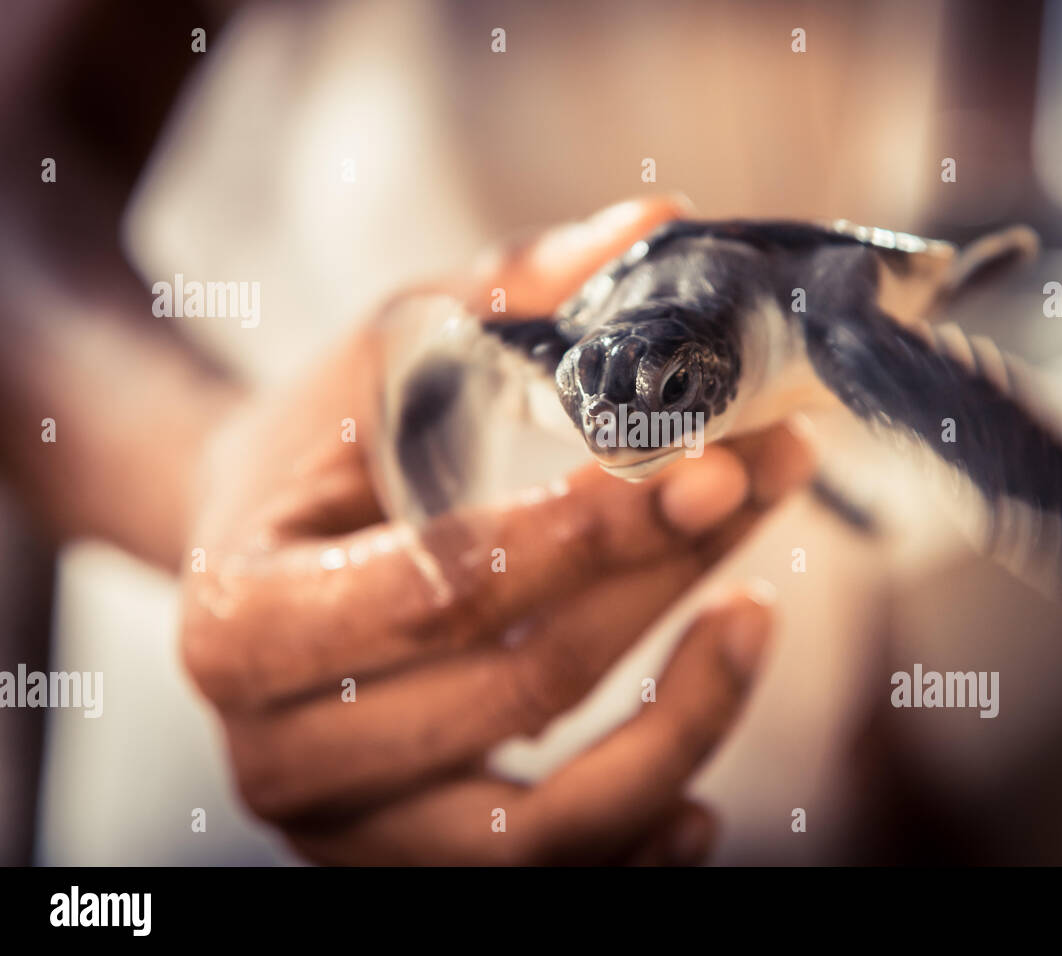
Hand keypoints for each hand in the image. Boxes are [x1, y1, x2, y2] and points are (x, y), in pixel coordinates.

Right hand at [179, 198, 814, 863]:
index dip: (592, 533)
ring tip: (757, 616)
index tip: (711, 465)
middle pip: (518, 688)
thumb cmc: (320, 454)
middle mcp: (282, 751)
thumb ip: (511, 294)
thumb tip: (656, 223)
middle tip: (763, 486)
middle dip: (661, 582)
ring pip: (545, 824)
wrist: (254, 558)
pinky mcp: (408, 868)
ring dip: (680, 721)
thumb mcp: (388, 352)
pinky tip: (704, 791)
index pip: (448, 588)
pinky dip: (635, 843)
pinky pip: (542, 886)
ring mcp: (348, 833)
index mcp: (245, 619)